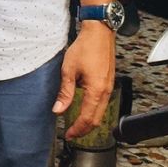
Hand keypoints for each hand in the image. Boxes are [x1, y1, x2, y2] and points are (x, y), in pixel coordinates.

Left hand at [53, 25, 115, 139]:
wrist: (99, 32)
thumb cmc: (85, 47)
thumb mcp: (69, 70)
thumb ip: (65, 93)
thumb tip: (58, 110)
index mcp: (96, 90)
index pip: (87, 118)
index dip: (77, 129)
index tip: (68, 135)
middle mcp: (106, 90)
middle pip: (97, 119)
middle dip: (85, 129)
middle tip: (72, 133)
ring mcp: (109, 86)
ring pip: (101, 111)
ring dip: (90, 120)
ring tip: (77, 123)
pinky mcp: (108, 81)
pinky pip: (103, 102)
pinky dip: (94, 110)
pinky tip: (84, 108)